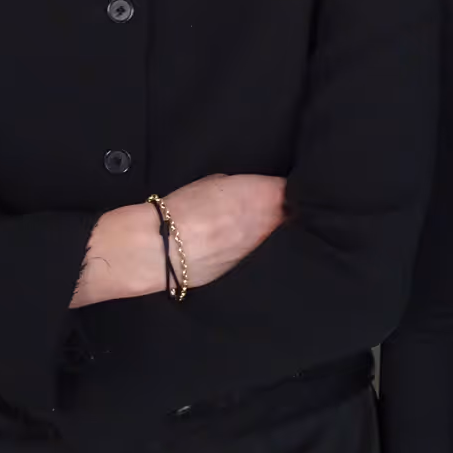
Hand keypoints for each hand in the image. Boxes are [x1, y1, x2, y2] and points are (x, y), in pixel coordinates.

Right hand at [71, 173, 287, 309]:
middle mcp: (267, 225)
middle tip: (281, 207)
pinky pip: (258, 255)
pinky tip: (242, 245)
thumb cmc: (182, 207)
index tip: (289, 188)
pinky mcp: (245, 270)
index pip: (291, 191)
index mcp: (262, 197)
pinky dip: (255, 249)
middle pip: (291, 217)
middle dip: (288, 212)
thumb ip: (243, 187)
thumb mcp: (216, 182)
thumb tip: (255, 190)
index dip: (293, 189)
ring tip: (261, 226)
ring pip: (277, 239)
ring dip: (273, 232)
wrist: (160, 248)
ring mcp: (258, 250)